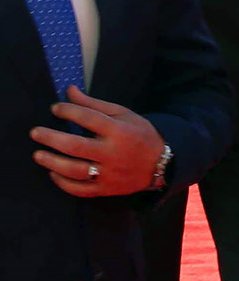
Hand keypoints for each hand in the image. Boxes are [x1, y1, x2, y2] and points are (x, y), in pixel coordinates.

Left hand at [30, 88, 163, 196]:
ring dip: (52, 162)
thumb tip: (69, 91)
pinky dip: (63, 183)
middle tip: (35, 132)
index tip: (55, 108)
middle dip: (51, 138)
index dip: (68, 111)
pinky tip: (53, 173)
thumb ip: (94, 104)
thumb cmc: (139, 134)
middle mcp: (113, 153)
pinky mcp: (106, 189)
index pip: (88, 118)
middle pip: (75, 146)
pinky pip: (80, 189)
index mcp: (119, 131)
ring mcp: (109, 173)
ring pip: (74, 170)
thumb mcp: (123, 114)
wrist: (161, 164)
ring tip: (38, 155)